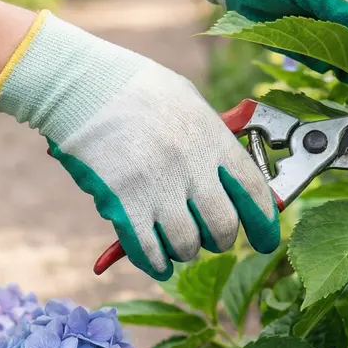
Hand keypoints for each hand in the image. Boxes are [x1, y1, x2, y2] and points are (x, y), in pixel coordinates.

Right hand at [0, 12, 278, 280]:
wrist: (82, 84)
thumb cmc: (138, 89)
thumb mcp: (190, 103)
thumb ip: (215, 139)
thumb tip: (238, 176)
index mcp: (214, 138)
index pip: (254, 192)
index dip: (265, 223)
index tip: (266, 240)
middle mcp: (192, 166)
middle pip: (223, 227)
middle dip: (222, 240)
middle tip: (214, 238)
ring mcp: (157, 187)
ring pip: (187, 245)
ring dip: (186, 251)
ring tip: (181, 243)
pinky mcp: (122, 203)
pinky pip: (148, 250)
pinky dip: (156, 263)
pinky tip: (159, 262)